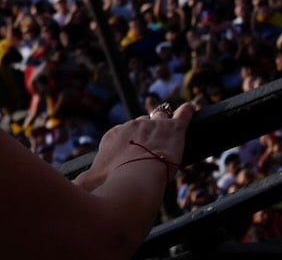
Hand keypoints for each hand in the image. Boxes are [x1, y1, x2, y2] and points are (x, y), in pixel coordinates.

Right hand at [81, 102, 196, 189]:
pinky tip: (191, 110)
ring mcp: (155, 124)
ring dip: (165, 122)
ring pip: (161, 116)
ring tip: (169, 130)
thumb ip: (82, 181)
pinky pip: (185, 113)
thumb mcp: (87, 183)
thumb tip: (77, 184)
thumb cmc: (108, 184)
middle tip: (150, 149)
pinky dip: (188, 112)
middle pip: (142, 123)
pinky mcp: (175, 128)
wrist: (134, 181)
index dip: (128, 143)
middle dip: (146, 134)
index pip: (121, 132)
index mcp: (112, 136)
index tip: (131, 154)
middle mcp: (133, 125)